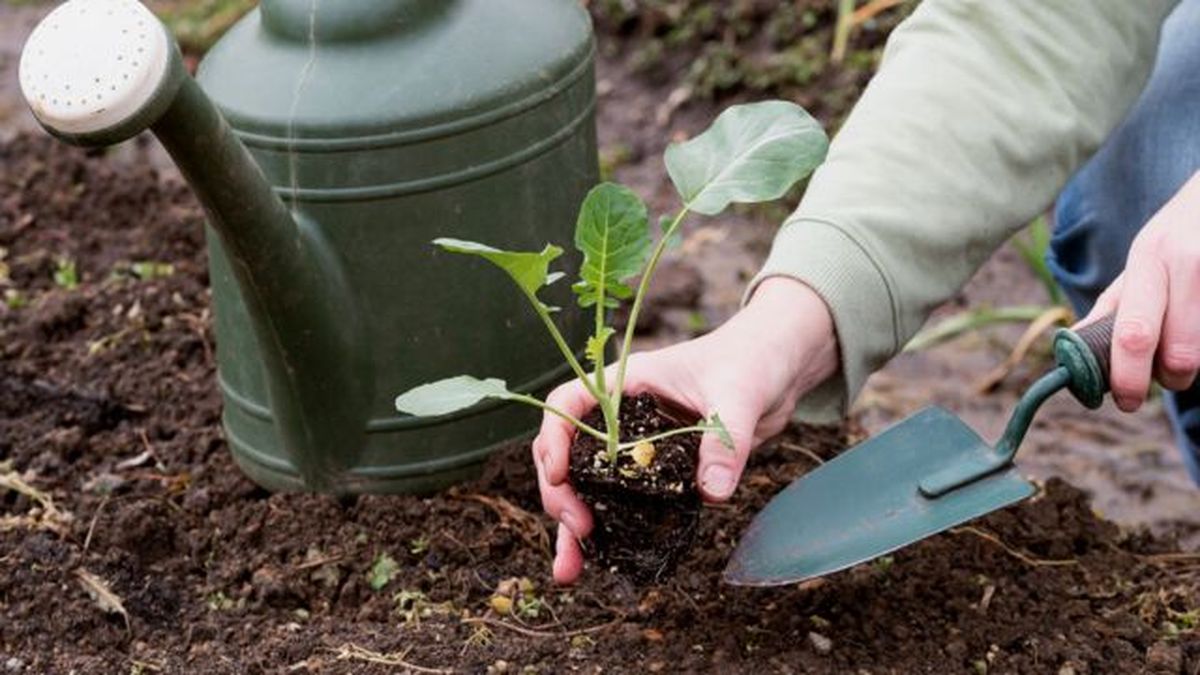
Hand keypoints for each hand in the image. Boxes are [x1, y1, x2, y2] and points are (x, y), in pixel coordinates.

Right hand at [532, 276, 839, 582]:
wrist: (775, 372)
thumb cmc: (750, 362)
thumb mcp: (738, 396)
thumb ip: (725, 441)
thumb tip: (713, 492)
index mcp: (625, 384)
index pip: (567, 405)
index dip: (554, 438)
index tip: (559, 474)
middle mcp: (620, 418)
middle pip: (568, 455)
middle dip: (561, 494)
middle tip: (579, 528)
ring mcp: (635, 448)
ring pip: (590, 488)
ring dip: (574, 528)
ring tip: (569, 571)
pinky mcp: (657, 473)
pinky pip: (625, 504)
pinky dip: (612, 533)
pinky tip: (602, 563)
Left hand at [1079, 171, 1199, 410]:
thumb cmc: (1177, 237)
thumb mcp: (1141, 261)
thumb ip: (1113, 307)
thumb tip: (1073, 353)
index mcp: (1149, 259)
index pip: (1134, 334)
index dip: (1128, 378)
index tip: (1125, 401)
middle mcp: (1186, 263)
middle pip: (1179, 355)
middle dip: (1169, 379)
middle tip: (1165, 378)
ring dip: (1192, 364)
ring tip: (1184, 342)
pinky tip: (1199, 329)